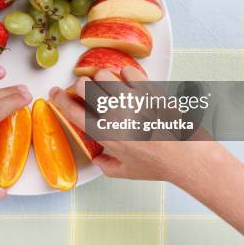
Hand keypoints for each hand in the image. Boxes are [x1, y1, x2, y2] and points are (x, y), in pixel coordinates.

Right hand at [48, 67, 216, 181]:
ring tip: (108, 85)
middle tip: (86, 89)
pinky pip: (128, 72)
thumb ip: (105, 164)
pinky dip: (125, 75)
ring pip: (104, 74)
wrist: (188, 156)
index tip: (56, 92)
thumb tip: (97, 158)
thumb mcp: (125, 172)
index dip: (59, 98)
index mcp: (103, 134)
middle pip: (84, 85)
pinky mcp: (148, 89)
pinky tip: (127, 82)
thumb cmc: (158, 165)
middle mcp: (113, 113)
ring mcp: (130, 99)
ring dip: (102, 78)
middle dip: (81, 86)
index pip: (71, 109)